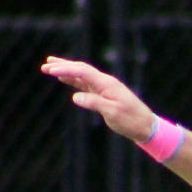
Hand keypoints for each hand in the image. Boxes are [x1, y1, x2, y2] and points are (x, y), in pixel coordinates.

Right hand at [41, 57, 155, 143]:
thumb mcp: (112, 113)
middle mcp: (105, 82)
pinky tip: (65, 80)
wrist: (146, 126)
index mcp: (107, 84)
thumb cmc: (131, 120)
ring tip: (50, 68)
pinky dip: (74, 80)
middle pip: (81, 69)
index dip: (66, 69)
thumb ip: (94, 103)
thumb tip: (76, 98)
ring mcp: (104, 88)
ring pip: (82, 75)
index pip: (83, 72)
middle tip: (45, 65)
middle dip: (63, 66)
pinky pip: (86, 84)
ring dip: (66, 71)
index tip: (51, 70)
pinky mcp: (104, 94)